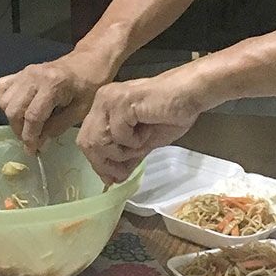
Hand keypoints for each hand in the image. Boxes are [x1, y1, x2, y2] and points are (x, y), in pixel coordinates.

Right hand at [0, 51, 111, 153]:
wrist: (88, 62)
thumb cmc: (89, 86)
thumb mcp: (80, 111)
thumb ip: (58, 127)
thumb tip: (39, 143)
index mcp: (52, 85)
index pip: (32, 117)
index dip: (31, 137)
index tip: (33, 151)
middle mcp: (34, 76)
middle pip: (14, 110)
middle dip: (20, 131)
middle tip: (32, 142)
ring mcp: (25, 72)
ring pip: (5, 101)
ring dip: (13, 119)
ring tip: (27, 127)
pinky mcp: (21, 72)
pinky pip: (3, 88)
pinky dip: (7, 102)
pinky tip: (19, 110)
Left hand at [76, 72, 202, 183]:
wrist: (189, 96)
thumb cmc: (170, 114)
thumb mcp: (143, 143)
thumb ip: (126, 157)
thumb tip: (113, 179)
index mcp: (103, 106)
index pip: (86, 140)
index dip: (98, 162)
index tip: (112, 178)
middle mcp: (102, 100)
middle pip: (87, 142)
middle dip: (106, 162)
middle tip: (125, 171)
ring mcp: (110, 99)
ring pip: (99, 141)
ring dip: (122, 152)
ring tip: (141, 143)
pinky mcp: (122, 102)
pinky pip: (119, 134)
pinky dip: (134, 141)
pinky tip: (147, 130)